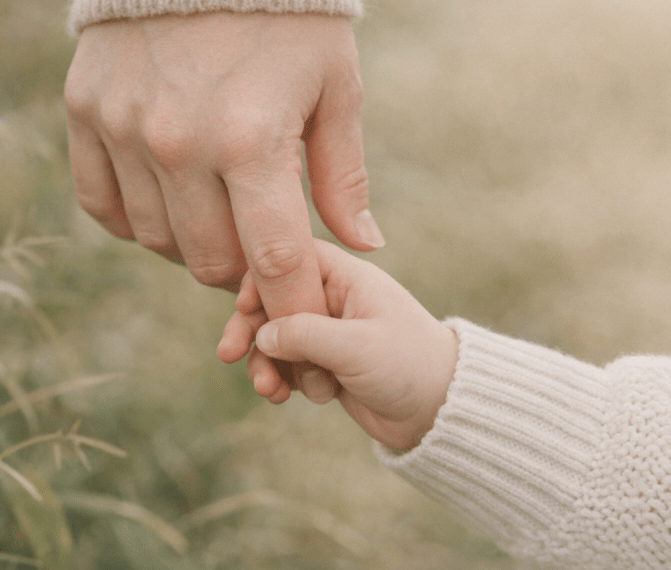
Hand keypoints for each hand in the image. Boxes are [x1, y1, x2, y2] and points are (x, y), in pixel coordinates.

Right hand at [64, 11, 382, 297]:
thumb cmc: (290, 16)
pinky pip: (103, 204)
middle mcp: (179, 143)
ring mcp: (123, 128)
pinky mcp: (85, 111)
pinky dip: (137, 218)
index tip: (301, 329)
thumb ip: (342, 175)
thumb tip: (364, 245)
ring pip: (156, 241)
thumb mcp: (335, 87)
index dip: (291, 306)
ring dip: (194, 244)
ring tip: (222, 213)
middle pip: (211, 262)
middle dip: (246, 272)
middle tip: (264, 248)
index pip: (274, 261)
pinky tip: (170, 198)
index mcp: (252, 140)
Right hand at [216, 240, 458, 450]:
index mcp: (350, 279)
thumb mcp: (356, 348)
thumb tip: (260, 335)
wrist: (442, 412)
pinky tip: (284, 398)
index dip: (262, 278)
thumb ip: (305, 335)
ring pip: (277, 338)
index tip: (243, 307)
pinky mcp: (327, 363)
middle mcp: (336, 300)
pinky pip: (288, 365)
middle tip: (228, 354)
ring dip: (267, 364)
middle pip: (275, 300)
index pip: (293, 258)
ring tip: (271, 391)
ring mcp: (330, 332)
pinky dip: (282, 380)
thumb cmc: (409, 367)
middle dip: (251, 329)